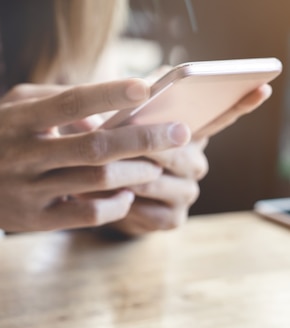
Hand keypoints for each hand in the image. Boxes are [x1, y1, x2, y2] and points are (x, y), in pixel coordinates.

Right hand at [0, 79, 190, 231]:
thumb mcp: (12, 105)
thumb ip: (55, 98)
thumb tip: (104, 110)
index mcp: (18, 121)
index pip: (70, 102)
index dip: (109, 94)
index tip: (145, 89)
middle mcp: (24, 155)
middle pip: (94, 146)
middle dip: (143, 139)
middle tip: (180, 132)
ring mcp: (30, 190)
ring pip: (95, 181)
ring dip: (135, 171)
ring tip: (157, 164)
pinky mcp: (36, 220)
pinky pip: (86, 214)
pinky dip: (114, 204)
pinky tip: (128, 194)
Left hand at [107, 84, 272, 235]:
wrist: (99, 196)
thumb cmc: (109, 151)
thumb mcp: (115, 122)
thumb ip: (131, 101)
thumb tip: (147, 78)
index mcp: (188, 135)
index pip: (220, 117)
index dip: (240, 104)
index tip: (258, 88)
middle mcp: (194, 163)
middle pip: (179, 154)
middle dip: (148, 146)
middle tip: (122, 138)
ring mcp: (185, 193)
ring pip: (158, 182)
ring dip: (129, 176)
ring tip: (101, 167)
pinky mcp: (171, 219)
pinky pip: (150, 211)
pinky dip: (127, 203)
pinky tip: (111, 195)